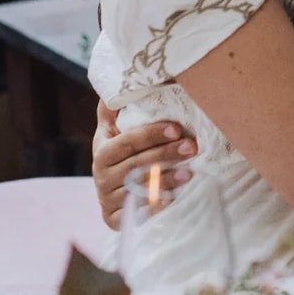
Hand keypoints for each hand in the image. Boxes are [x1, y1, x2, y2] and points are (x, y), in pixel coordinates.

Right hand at [91, 99, 196, 229]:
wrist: (112, 190)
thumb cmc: (122, 151)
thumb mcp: (115, 128)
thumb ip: (116, 106)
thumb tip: (123, 75)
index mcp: (103, 150)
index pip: (127, 141)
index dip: (151, 134)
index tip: (176, 128)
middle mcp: (101, 175)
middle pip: (136, 164)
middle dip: (165, 155)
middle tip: (191, 147)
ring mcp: (108, 198)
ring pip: (138, 188)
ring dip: (166, 180)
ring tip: (190, 172)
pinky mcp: (114, 219)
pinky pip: (135, 214)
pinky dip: (154, 206)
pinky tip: (173, 199)